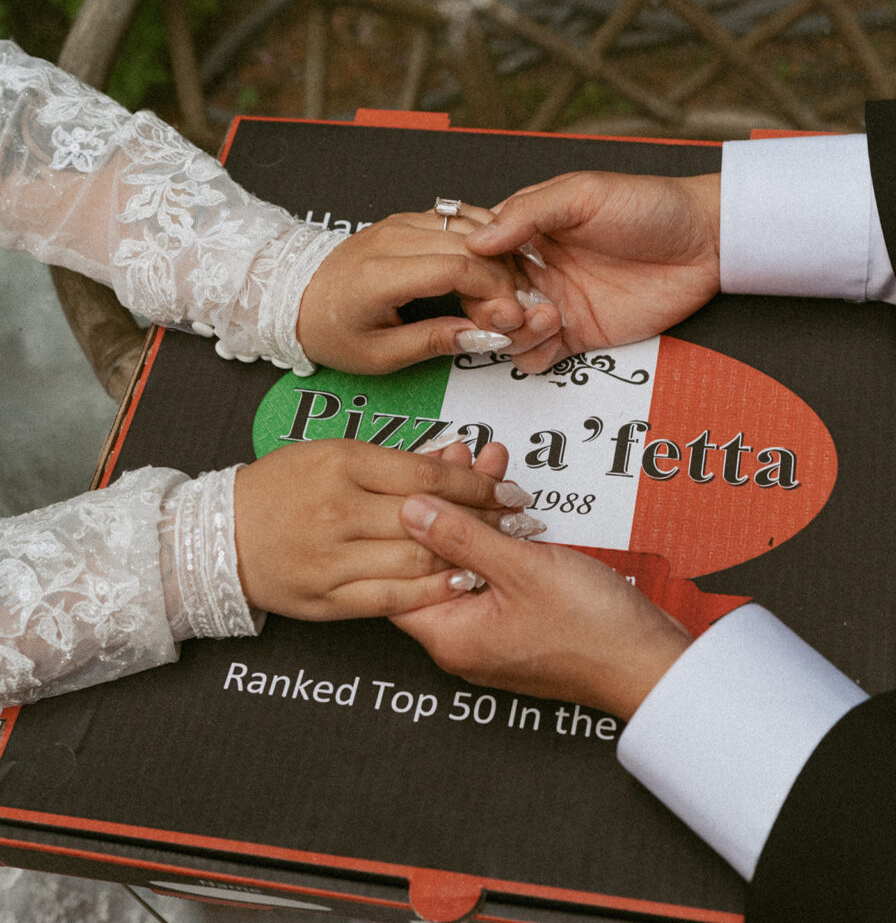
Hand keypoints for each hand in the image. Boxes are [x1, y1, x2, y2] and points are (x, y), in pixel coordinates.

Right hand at [233, 439, 531, 619]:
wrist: (220, 535)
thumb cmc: (281, 486)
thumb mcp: (333, 453)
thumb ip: (393, 461)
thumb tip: (455, 460)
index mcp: (342, 464)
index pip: (428, 476)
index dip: (478, 485)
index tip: (508, 489)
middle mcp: (338, 511)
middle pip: (430, 519)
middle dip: (483, 521)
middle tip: (517, 521)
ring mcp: (331, 559)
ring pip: (417, 562)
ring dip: (466, 558)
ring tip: (497, 551)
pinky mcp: (326, 599)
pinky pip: (392, 600)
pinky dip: (433, 593)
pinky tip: (460, 582)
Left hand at [296, 205, 559, 372]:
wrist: (296, 295)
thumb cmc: (331, 329)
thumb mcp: (379, 354)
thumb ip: (433, 342)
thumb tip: (484, 337)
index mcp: (381, 275)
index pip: (457, 269)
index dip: (494, 293)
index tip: (509, 318)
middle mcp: (393, 239)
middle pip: (471, 246)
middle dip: (504, 279)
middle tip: (515, 310)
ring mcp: (402, 223)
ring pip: (471, 228)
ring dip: (499, 258)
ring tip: (508, 292)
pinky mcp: (409, 219)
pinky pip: (459, 220)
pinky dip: (485, 242)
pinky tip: (494, 266)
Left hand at [391, 494, 690, 719]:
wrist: (650, 662)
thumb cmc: (593, 631)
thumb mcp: (521, 568)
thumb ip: (461, 535)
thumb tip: (410, 509)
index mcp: (449, 635)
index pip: (398, 570)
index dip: (403, 516)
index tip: (416, 472)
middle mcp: (462, 639)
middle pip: (435, 559)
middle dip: (447, 502)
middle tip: (458, 457)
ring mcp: (491, 631)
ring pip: (468, 560)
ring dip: (478, 512)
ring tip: (488, 464)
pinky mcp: (518, 621)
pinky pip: (496, 570)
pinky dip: (499, 534)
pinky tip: (509, 501)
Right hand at [466, 171, 720, 372]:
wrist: (707, 243)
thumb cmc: (651, 205)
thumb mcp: (584, 193)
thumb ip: (529, 213)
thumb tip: (477, 241)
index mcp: (528, 229)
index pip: (476, 254)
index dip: (472, 270)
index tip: (486, 275)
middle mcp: (535, 268)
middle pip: (483, 298)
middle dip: (488, 307)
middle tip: (513, 305)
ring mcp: (555, 303)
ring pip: (505, 331)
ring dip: (512, 332)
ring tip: (546, 316)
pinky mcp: (578, 335)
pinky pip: (537, 355)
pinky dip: (533, 353)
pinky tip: (554, 334)